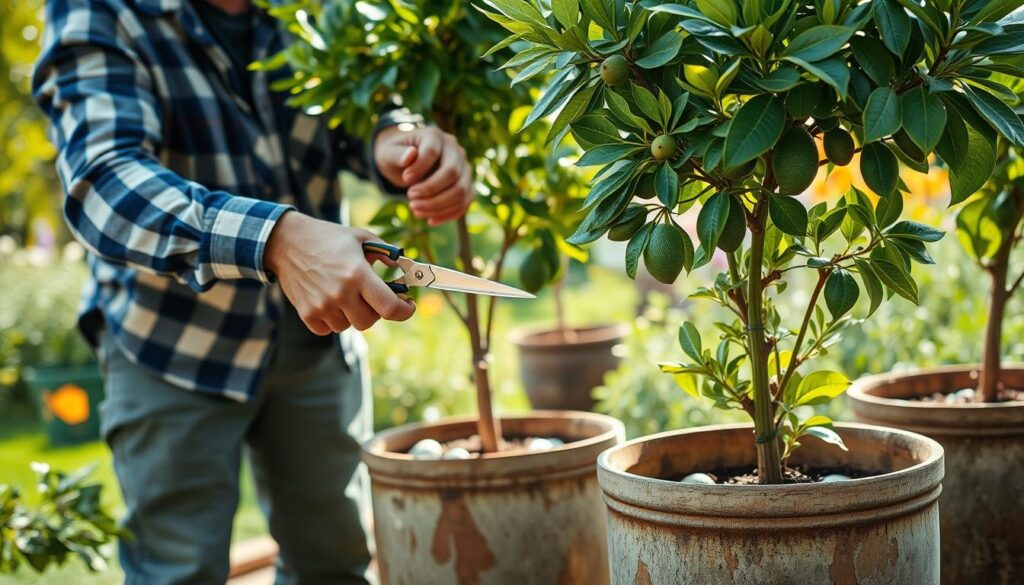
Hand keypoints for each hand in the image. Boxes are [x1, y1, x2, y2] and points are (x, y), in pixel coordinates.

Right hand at [264, 212, 415, 334]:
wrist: (287, 242)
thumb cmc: (329, 238)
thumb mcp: (362, 238)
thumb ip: (388, 254)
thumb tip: (406, 270)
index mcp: (357, 274)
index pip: (389, 307)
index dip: (404, 311)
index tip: (407, 305)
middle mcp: (340, 293)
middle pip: (370, 321)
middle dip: (376, 310)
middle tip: (371, 295)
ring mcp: (322, 306)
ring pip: (350, 325)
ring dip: (353, 314)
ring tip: (346, 293)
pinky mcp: (307, 314)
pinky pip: (329, 329)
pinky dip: (334, 319)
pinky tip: (330, 300)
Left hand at [374, 125, 474, 225]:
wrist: (407, 162)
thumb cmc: (396, 155)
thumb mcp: (388, 152)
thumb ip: (397, 154)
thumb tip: (410, 156)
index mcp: (434, 136)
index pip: (432, 152)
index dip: (419, 169)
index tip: (404, 180)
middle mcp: (455, 149)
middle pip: (452, 173)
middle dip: (430, 191)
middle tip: (410, 200)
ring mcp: (464, 168)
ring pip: (461, 190)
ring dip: (439, 206)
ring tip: (416, 211)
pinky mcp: (467, 185)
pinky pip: (464, 202)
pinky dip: (448, 214)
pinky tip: (430, 220)